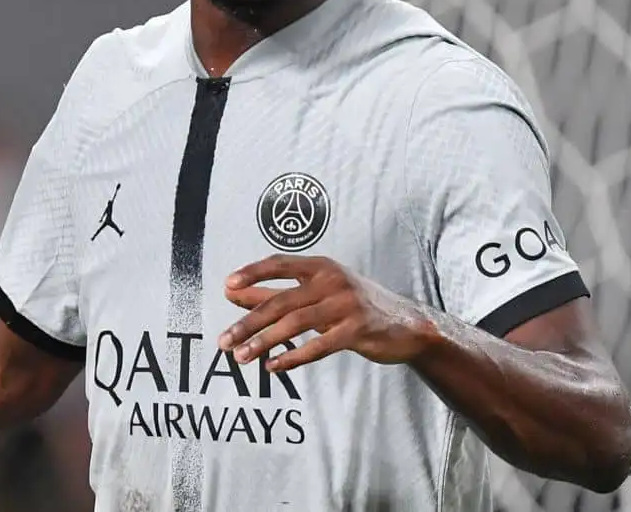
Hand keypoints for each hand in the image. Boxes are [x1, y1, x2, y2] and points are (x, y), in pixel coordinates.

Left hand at [219, 255, 436, 372]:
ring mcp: (346, 305)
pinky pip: (318, 346)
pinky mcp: (357, 330)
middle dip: (249, 322)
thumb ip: (275, 292)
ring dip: (264, 342)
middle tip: (224, 340)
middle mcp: (332, 281)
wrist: (406, 325)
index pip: (280, 263)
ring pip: (296, 324)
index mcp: (321, 266)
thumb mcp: (316, 294)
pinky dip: (293, 357)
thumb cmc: (352, 306)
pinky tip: (274, 366)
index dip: (252, 273)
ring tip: (242, 357)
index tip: (227, 286)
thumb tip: (232, 292)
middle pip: (281, 301)